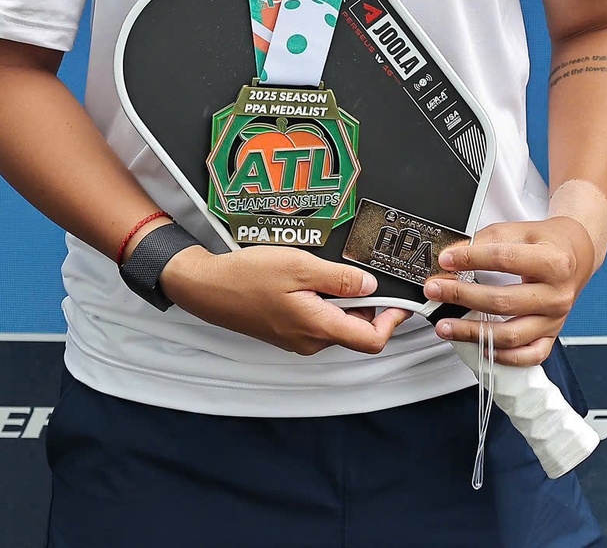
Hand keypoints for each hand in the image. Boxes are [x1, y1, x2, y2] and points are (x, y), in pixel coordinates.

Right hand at [159, 246, 410, 355]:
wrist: (207, 289)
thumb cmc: (248, 276)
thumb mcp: (299, 266)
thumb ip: (340, 278)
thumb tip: (371, 285)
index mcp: (318, 327)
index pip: (372, 340)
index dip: (392, 321)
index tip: (399, 300)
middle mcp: (311, 341)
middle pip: (356, 330)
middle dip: (367, 304)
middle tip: (364, 272)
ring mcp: (297, 339)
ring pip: (336, 324)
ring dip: (343, 301)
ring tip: (330, 271)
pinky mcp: (286, 332)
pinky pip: (317, 321)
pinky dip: (324, 303)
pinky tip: (310, 279)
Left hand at [423, 217, 596, 365]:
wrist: (578, 255)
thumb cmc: (548, 243)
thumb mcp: (521, 230)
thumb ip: (487, 240)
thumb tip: (453, 255)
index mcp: (554, 261)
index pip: (505, 259)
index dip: (471, 259)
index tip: (446, 259)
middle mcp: (557, 294)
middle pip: (504, 301)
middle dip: (462, 296)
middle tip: (435, 290)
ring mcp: (555, 319)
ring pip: (511, 335)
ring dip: (472, 332)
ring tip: (444, 325)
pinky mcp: (551, 336)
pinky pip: (527, 356)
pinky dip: (502, 356)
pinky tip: (479, 347)